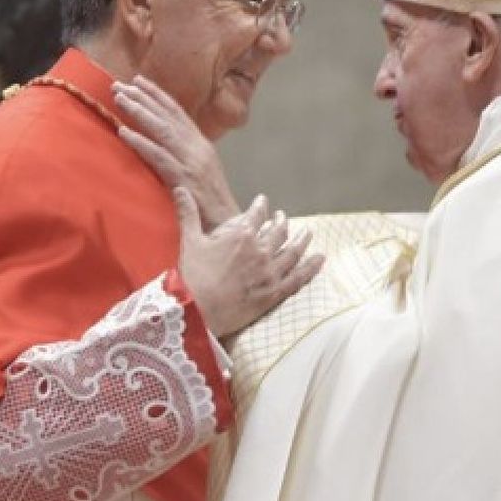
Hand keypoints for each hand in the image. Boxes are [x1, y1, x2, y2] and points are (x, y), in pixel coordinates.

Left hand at [114, 76, 239, 230]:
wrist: (228, 226)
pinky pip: (158, 156)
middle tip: (120, 84)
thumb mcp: (199, 173)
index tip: (139, 80)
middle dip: (143, 97)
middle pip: (168, 116)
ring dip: (139, 112)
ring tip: (119, 98)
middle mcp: (198, 147)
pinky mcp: (184, 178)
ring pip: (162, 130)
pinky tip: (123, 132)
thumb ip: (184, 155)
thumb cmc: (210, 205)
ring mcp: (192, 161)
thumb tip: (163, 144)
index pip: (178, 112)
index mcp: (202, 145)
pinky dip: (140, 142)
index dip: (158, 95)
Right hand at [174, 189, 323, 338]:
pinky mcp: (274, 293)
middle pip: (278, 231)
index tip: (263, 202)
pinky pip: (298, 278)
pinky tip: (320, 259)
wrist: (199, 311)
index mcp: (241, 235)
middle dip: (282, 221)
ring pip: (292, 251)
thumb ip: (188, 213)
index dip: (261, 206)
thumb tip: (180, 189)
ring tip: (308, 232)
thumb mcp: (189, 241)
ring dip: (301, 239)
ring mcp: (270, 272)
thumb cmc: (192, 276)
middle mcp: (260, 250)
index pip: (256, 214)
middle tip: (283, 217)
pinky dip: (311, 267)